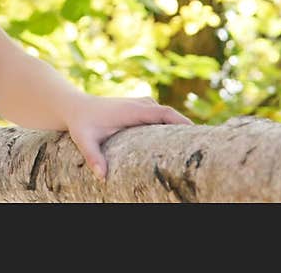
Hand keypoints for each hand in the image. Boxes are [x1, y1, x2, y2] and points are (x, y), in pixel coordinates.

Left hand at [63, 94, 191, 180]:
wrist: (76, 108)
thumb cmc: (81, 124)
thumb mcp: (84, 140)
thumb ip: (93, 157)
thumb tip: (102, 176)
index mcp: (133, 110)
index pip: (164, 113)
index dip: (182, 123)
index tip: (198, 135)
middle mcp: (141, 104)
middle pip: (171, 115)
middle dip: (187, 129)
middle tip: (204, 147)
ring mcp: (142, 105)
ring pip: (168, 115)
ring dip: (180, 128)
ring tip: (196, 147)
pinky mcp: (141, 109)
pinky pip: (162, 116)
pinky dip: (172, 126)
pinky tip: (180, 143)